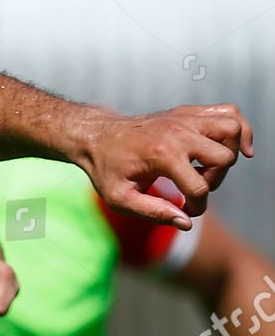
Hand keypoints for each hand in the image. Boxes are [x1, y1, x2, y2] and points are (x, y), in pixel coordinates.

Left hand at [75, 104, 252, 228]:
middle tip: (195, 186)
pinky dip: (239, 129)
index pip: (200, 187)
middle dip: (215, 179)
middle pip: (224, 158)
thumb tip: (186, 223)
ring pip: (233, 130)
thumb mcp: (120, 198)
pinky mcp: (189, 112)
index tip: (185, 210)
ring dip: (230, 153)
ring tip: (211, 168)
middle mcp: (178, 132)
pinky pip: (229, 113)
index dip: (197, 206)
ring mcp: (185, 118)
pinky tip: (236, 147)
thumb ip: (153, 212)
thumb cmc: (106, 169)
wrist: (96, 135)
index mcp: (162, 154)